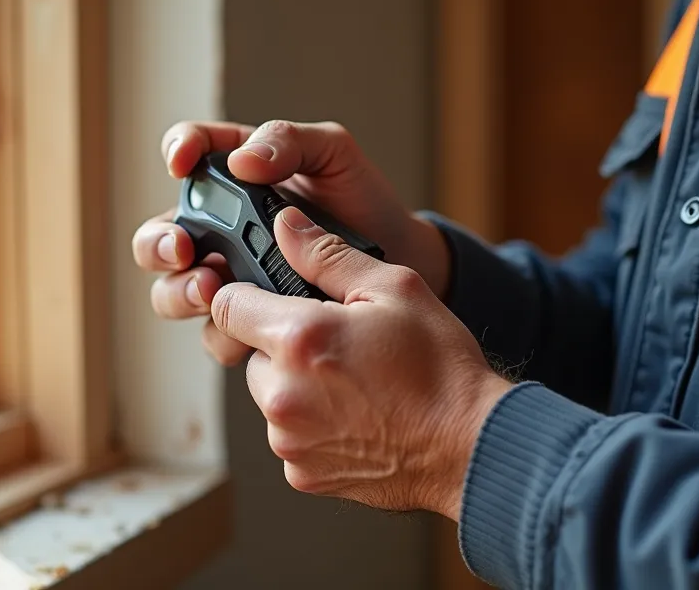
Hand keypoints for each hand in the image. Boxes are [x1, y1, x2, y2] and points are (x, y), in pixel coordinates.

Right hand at [133, 120, 450, 365]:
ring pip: (173, 292)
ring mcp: (230, 277)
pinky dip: (223, 332)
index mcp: (235, 174)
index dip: (177, 152)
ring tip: (211, 290)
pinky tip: (247, 329)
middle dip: (158, 245)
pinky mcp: (249, 321)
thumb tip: (243, 161)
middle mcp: (220, 228)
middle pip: (158, 236)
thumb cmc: (363, 200)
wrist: (402, 260)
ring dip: (180, 293)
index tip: (181, 165)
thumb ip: (289, 142)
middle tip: (183, 250)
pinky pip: (215, 332)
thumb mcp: (334, 154)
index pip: (188, 151)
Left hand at [211, 204, 511, 518]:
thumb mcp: (394, 289)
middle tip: (337, 343)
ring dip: (297, 385)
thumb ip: (327, 254)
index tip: (270, 296)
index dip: (246, 294)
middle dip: (282, 344)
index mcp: (299, 339)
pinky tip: (358, 414)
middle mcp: (282, 395)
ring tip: (354, 381)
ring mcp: (289, 440)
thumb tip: (285, 226)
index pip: (227, 305)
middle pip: (250, 354)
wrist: (470, 447)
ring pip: (271, 396)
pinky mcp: (302, 472)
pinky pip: (290, 435)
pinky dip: (313, 423)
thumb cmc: (440, 369)